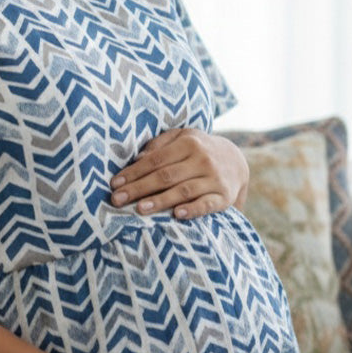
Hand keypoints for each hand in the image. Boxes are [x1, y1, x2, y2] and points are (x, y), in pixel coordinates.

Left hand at [110, 128, 248, 218]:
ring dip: (160, 200)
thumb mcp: (182, 137)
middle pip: (165, 176)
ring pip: (183, 190)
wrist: (236, 160)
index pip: (155, 160)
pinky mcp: (224, 196)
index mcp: (188, 143)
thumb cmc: (199, 150)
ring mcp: (214, 178)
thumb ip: (160, 144)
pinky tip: (176, 215)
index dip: (134, 172)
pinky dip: (192, 209)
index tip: (115, 184)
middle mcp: (202, 159)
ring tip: (139, 209)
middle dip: (139, 189)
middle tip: (117, 200)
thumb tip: (137, 159)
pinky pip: (206, 204)